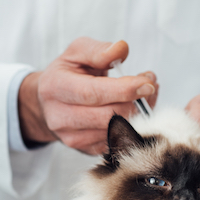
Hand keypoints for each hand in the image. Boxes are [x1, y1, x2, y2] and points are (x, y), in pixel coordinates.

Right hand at [18, 38, 158, 154]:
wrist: (49, 103)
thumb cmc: (67, 74)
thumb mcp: (77, 52)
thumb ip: (99, 50)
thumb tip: (121, 49)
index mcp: (56, 87)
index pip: (93, 93)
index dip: (124, 89)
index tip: (147, 83)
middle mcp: (60, 117)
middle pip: (109, 116)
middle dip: (137, 101)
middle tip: (150, 83)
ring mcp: (73, 138)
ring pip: (117, 130)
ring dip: (139, 113)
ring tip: (144, 94)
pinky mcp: (86, 150)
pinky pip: (118, 141)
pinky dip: (133, 125)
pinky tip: (135, 109)